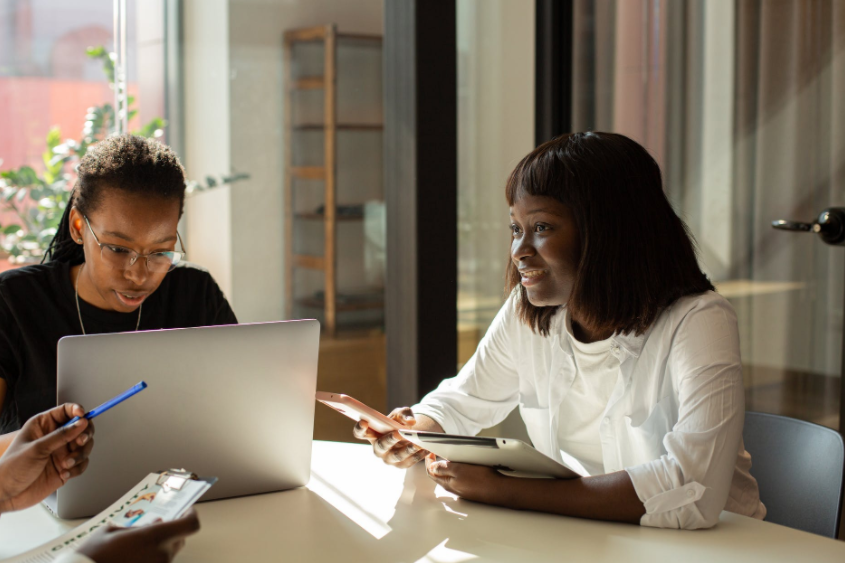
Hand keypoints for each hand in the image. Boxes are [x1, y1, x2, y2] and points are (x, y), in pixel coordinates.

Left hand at [0, 403, 94, 512]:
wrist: (7, 495)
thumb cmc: (11, 468)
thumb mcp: (36, 448)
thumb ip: (61, 435)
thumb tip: (81, 424)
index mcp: (44, 425)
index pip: (66, 411)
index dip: (77, 411)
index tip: (83, 417)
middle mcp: (54, 437)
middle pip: (81, 428)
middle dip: (84, 435)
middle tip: (80, 442)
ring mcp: (61, 452)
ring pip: (84, 447)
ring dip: (79, 455)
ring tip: (67, 463)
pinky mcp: (65, 467)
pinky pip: (81, 463)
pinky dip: (76, 468)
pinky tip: (64, 473)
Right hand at [78, 508, 199, 562]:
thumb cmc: (92, 556)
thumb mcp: (111, 532)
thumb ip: (136, 527)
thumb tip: (153, 524)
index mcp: (154, 538)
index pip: (190, 525)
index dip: (191, 515)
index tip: (186, 509)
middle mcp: (160, 556)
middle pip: (179, 540)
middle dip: (172, 531)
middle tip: (158, 525)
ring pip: (168, 554)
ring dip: (159, 547)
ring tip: (138, 543)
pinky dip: (150, 558)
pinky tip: (134, 555)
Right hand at [352, 407, 426, 467]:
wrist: (410, 434)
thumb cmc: (400, 422)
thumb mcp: (400, 414)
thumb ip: (404, 414)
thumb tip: (410, 422)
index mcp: (372, 434)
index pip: (359, 433)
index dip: (359, 428)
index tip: (364, 422)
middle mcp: (378, 448)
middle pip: (380, 446)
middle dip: (389, 440)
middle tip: (398, 433)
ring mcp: (388, 458)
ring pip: (397, 455)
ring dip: (408, 449)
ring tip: (417, 443)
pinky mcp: (401, 464)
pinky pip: (409, 461)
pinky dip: (418, 455)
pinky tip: (426, 449)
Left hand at [425, 454, 504, 503]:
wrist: (498, 490)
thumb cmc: (480, 479)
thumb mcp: (459, 470)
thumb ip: (444, 468)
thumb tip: (432, 467)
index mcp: (447, 483)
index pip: (431, 472)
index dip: (429, 461)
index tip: (430, 452)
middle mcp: (453, 487)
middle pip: (439, 475)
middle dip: (436, 463)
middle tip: (437, 453)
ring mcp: (462, 488)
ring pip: (449, 476)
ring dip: (447, 466)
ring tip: (451, 457)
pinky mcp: (470, 488)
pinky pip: (459, 478)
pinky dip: (457, 470)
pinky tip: (463, 465)